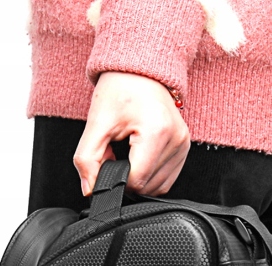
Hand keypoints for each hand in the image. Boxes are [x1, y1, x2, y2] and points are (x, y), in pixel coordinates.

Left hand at [74, 71, 190, 196]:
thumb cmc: (120, 88)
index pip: (136, 180)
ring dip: (138, 179)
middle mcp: (176, 139)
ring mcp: (183, 145)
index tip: (108, 159)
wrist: (140, 69)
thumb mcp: (96, 122)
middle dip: (127, 177)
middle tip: (116, 152)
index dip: (116, 178)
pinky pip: (166, 180)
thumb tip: (89, 189)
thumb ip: (87, 159)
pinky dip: (150, 176)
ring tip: (128, 153)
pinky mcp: (185, 148)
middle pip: (147, 186)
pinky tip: (140, 157)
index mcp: (156, 131)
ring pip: (157, 187)